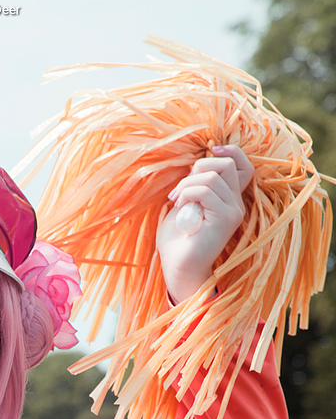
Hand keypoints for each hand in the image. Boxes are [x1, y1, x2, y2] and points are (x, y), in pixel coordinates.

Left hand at [157, 144, 253, 303]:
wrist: (178, 268)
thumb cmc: (178, 239)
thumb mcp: (186, 204)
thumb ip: (196, 184)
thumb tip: (199, 163)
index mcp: (230, 199)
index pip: (243, 166)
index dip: (230, 152)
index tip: (210, 150)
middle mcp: (237, 204)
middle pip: (227, 164)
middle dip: (198, 168)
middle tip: (178, 191)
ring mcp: (233, 212)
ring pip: (213, 176)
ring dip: (187, 184)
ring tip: (176, 201)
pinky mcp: (225, 219)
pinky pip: (206, 190)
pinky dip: (187, 193)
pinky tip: (179, 207)